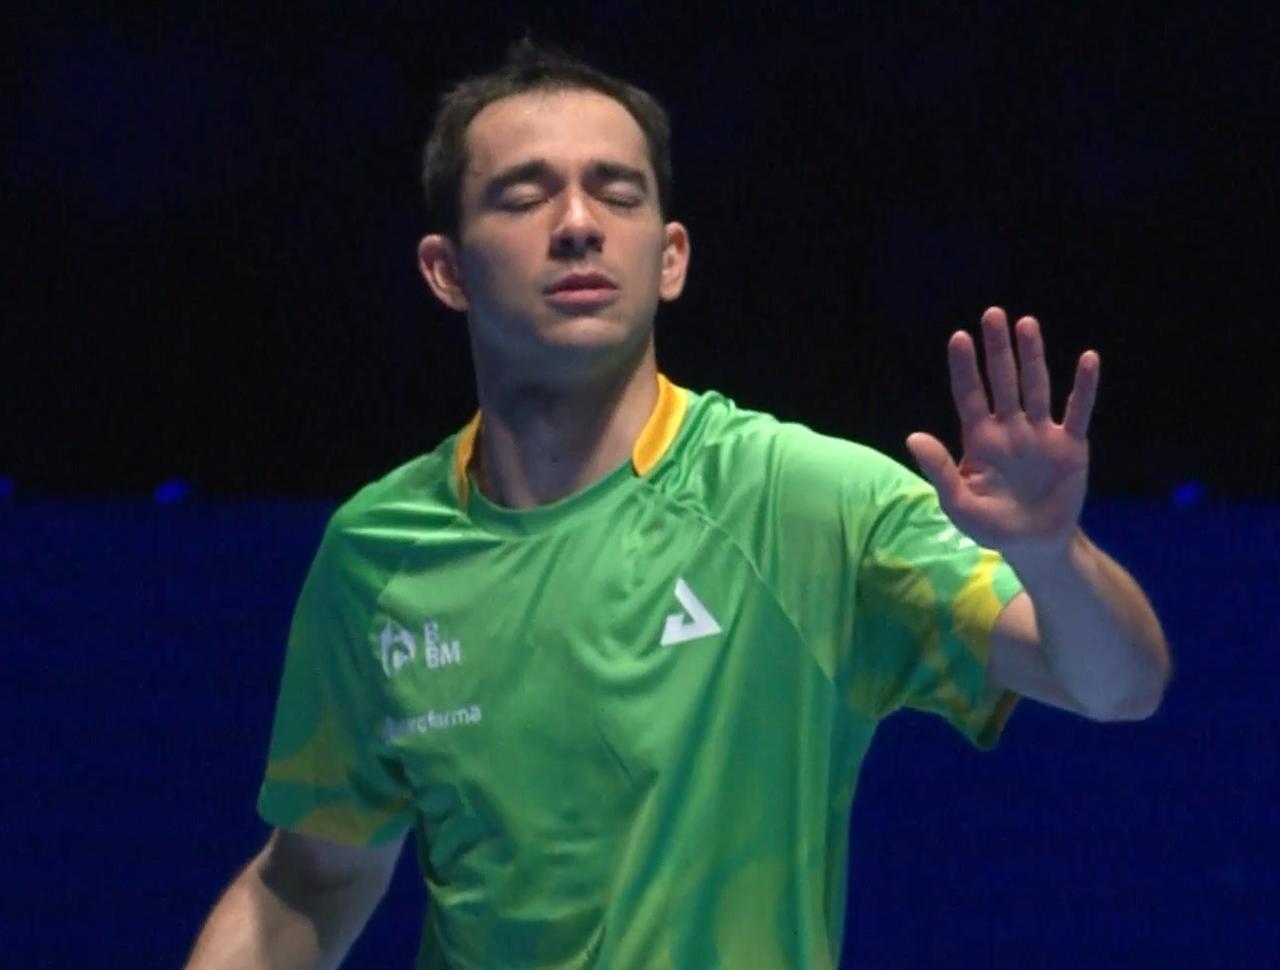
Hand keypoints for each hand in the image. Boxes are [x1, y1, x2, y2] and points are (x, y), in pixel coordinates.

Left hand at [905, 306, 1099, 569]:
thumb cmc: (991, 526)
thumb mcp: (959, 504)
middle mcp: (1010, 429)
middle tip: (993, 313)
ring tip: (1026, 324)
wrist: (1035, 545)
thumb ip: (940, 469)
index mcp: (980, 440)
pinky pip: (1078, 411)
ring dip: (1033, 357)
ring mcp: (1041, 434)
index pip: (970, 396)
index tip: (959, 337)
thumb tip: (913, 437)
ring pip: (1036, 387)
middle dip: (998, 349)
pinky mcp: (1071, 445)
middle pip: (1003, 381)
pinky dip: (1084, 387)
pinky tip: (1088, 358)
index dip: (965, 368)